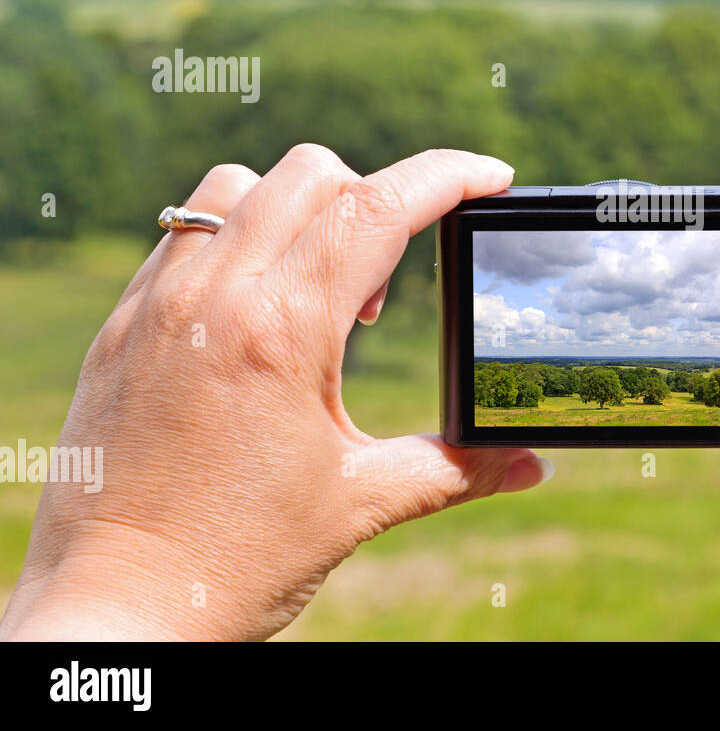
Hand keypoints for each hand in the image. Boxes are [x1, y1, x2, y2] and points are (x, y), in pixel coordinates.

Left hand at [0, 145, 550, 640]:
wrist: (114, 615)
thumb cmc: (235, 563)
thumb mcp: (358, 506)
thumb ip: (456, 468)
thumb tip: (535, 465)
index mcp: (281, 332)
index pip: (379, 207)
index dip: (449, 176)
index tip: (493, 176)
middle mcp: (212, 298)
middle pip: (314, 175)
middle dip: (377, 202)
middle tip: (385, 300)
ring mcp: (155, 306)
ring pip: (238, 187)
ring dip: (297, 211)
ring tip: (314, 298)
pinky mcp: (120, 328)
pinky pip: (183, 234)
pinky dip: (235, 239)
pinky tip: (252, 313)